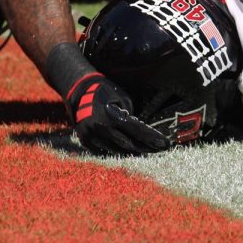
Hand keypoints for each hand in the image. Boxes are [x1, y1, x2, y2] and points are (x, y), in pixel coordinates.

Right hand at [45, 42, 169, 154]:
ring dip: (132, 151)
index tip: (165, 144)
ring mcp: (92, 137)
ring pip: (117, 150)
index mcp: (112, 117)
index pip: (137, 131)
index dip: (152, 139)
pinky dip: (116, 151)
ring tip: (147, 151)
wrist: (77, 90)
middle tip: (160, 150)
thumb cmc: (103, 90)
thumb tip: (139, 129)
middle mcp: (102, 129)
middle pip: (129, 145)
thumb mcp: (121, 97)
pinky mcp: (86, 141)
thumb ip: (130, 114)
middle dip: (146, 148)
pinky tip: (128, 151)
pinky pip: (104, 150)